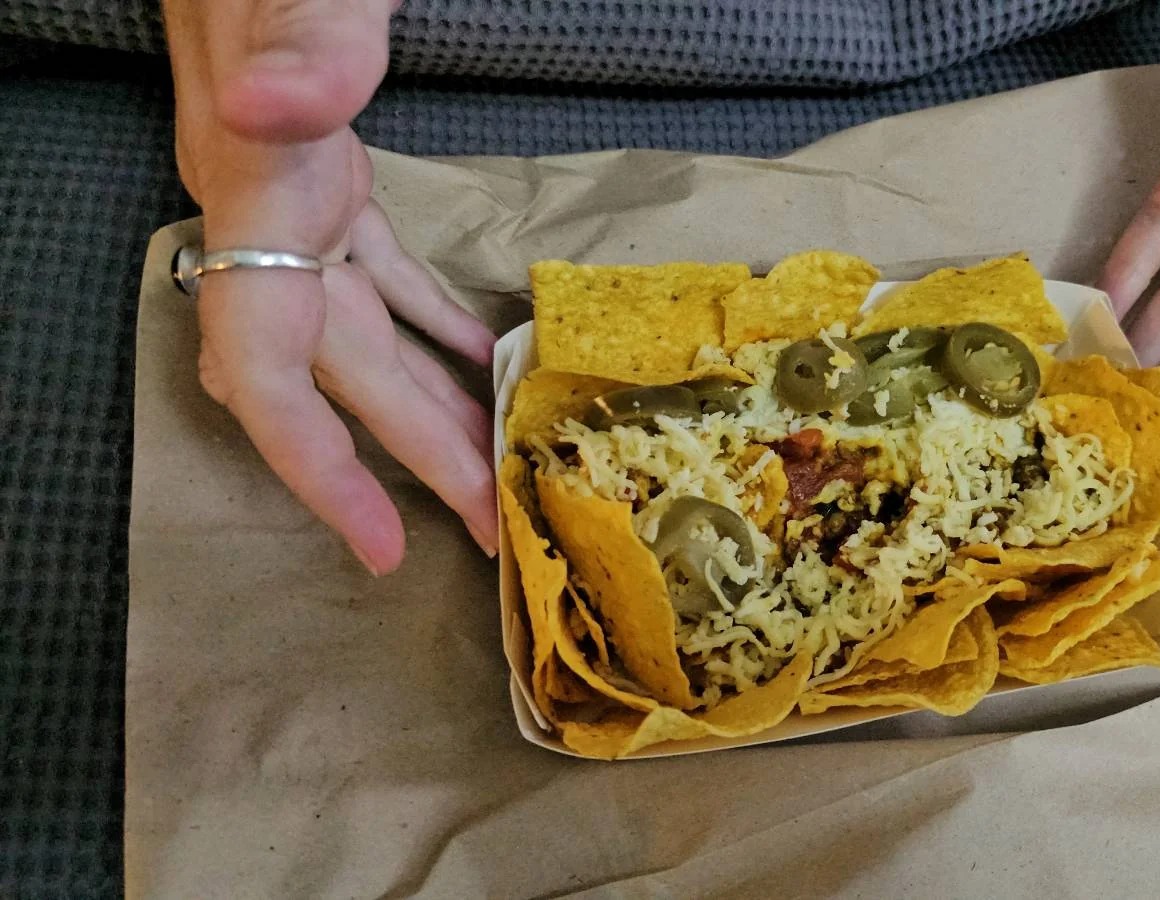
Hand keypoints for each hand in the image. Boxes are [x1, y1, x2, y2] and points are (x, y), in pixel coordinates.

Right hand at [163, 0, 498, 572]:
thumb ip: (302, 44)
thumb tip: (274, 111)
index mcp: (254, 194)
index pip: (266, 372)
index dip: (317, 472)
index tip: (380, 546)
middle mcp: (264, 218)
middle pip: (343, 376)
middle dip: (418, 462)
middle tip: (497, 531)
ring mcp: (293, 202)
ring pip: (366, 333)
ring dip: (430, 403)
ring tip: (497, 466)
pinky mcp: (329, 179)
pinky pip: (382, 273)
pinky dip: (430, 321)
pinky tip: (479, 355)